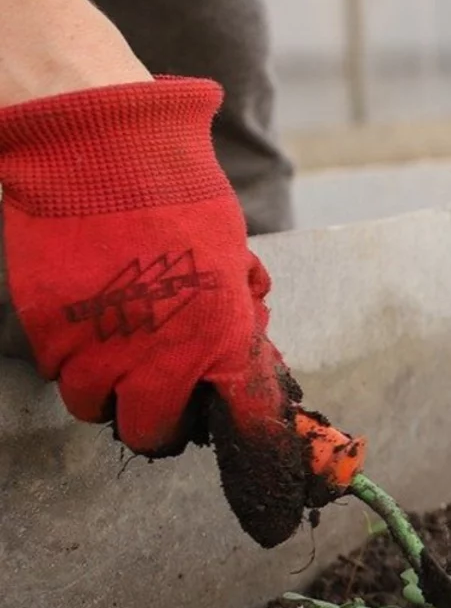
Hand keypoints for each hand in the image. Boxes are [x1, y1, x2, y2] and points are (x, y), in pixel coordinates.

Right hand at [0, 78, 315, 545]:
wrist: (101, 153)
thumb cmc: (180, 197)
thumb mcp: (233, 258)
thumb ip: (239, 315)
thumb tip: (245, 353)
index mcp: (221, 335)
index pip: (240, 418)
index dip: (244, 442)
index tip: (240, 454)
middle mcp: (160, 354)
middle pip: (150, 433)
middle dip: (158, 422)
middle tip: (162, 401)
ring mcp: (97, 345)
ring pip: (94, 408)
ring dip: (108, 394)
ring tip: (119, 359)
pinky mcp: (48, 329)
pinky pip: (57, 373)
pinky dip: (71, 363)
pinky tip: (87, 330)